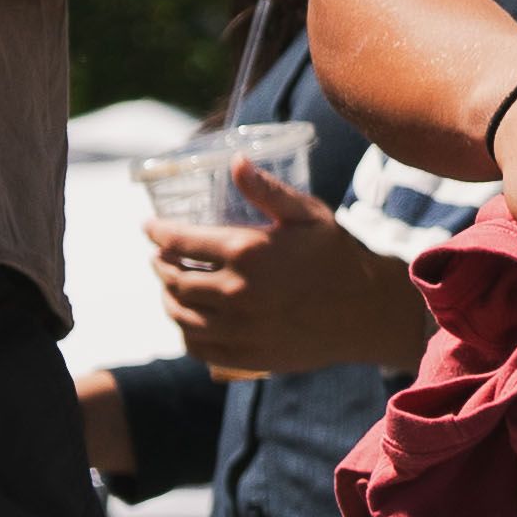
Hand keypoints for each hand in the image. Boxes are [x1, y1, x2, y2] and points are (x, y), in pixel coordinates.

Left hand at [153, 172, 425, 377]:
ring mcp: (239, 329)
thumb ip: (267, 189)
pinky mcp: (247, 356)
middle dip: (160, 266)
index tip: (149, 227)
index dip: (158, 232)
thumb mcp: (307, 214)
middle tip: (160, 258)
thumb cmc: (336, 255)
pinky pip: (198, 346)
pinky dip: (185, 331)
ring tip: (170, 288)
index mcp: (246, 252)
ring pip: (180, 315)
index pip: (179, 242)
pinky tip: (189, 320)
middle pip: (174, 281)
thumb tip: (233, 161)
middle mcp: (236, 292)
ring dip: (168, 299)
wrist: (366, 312)